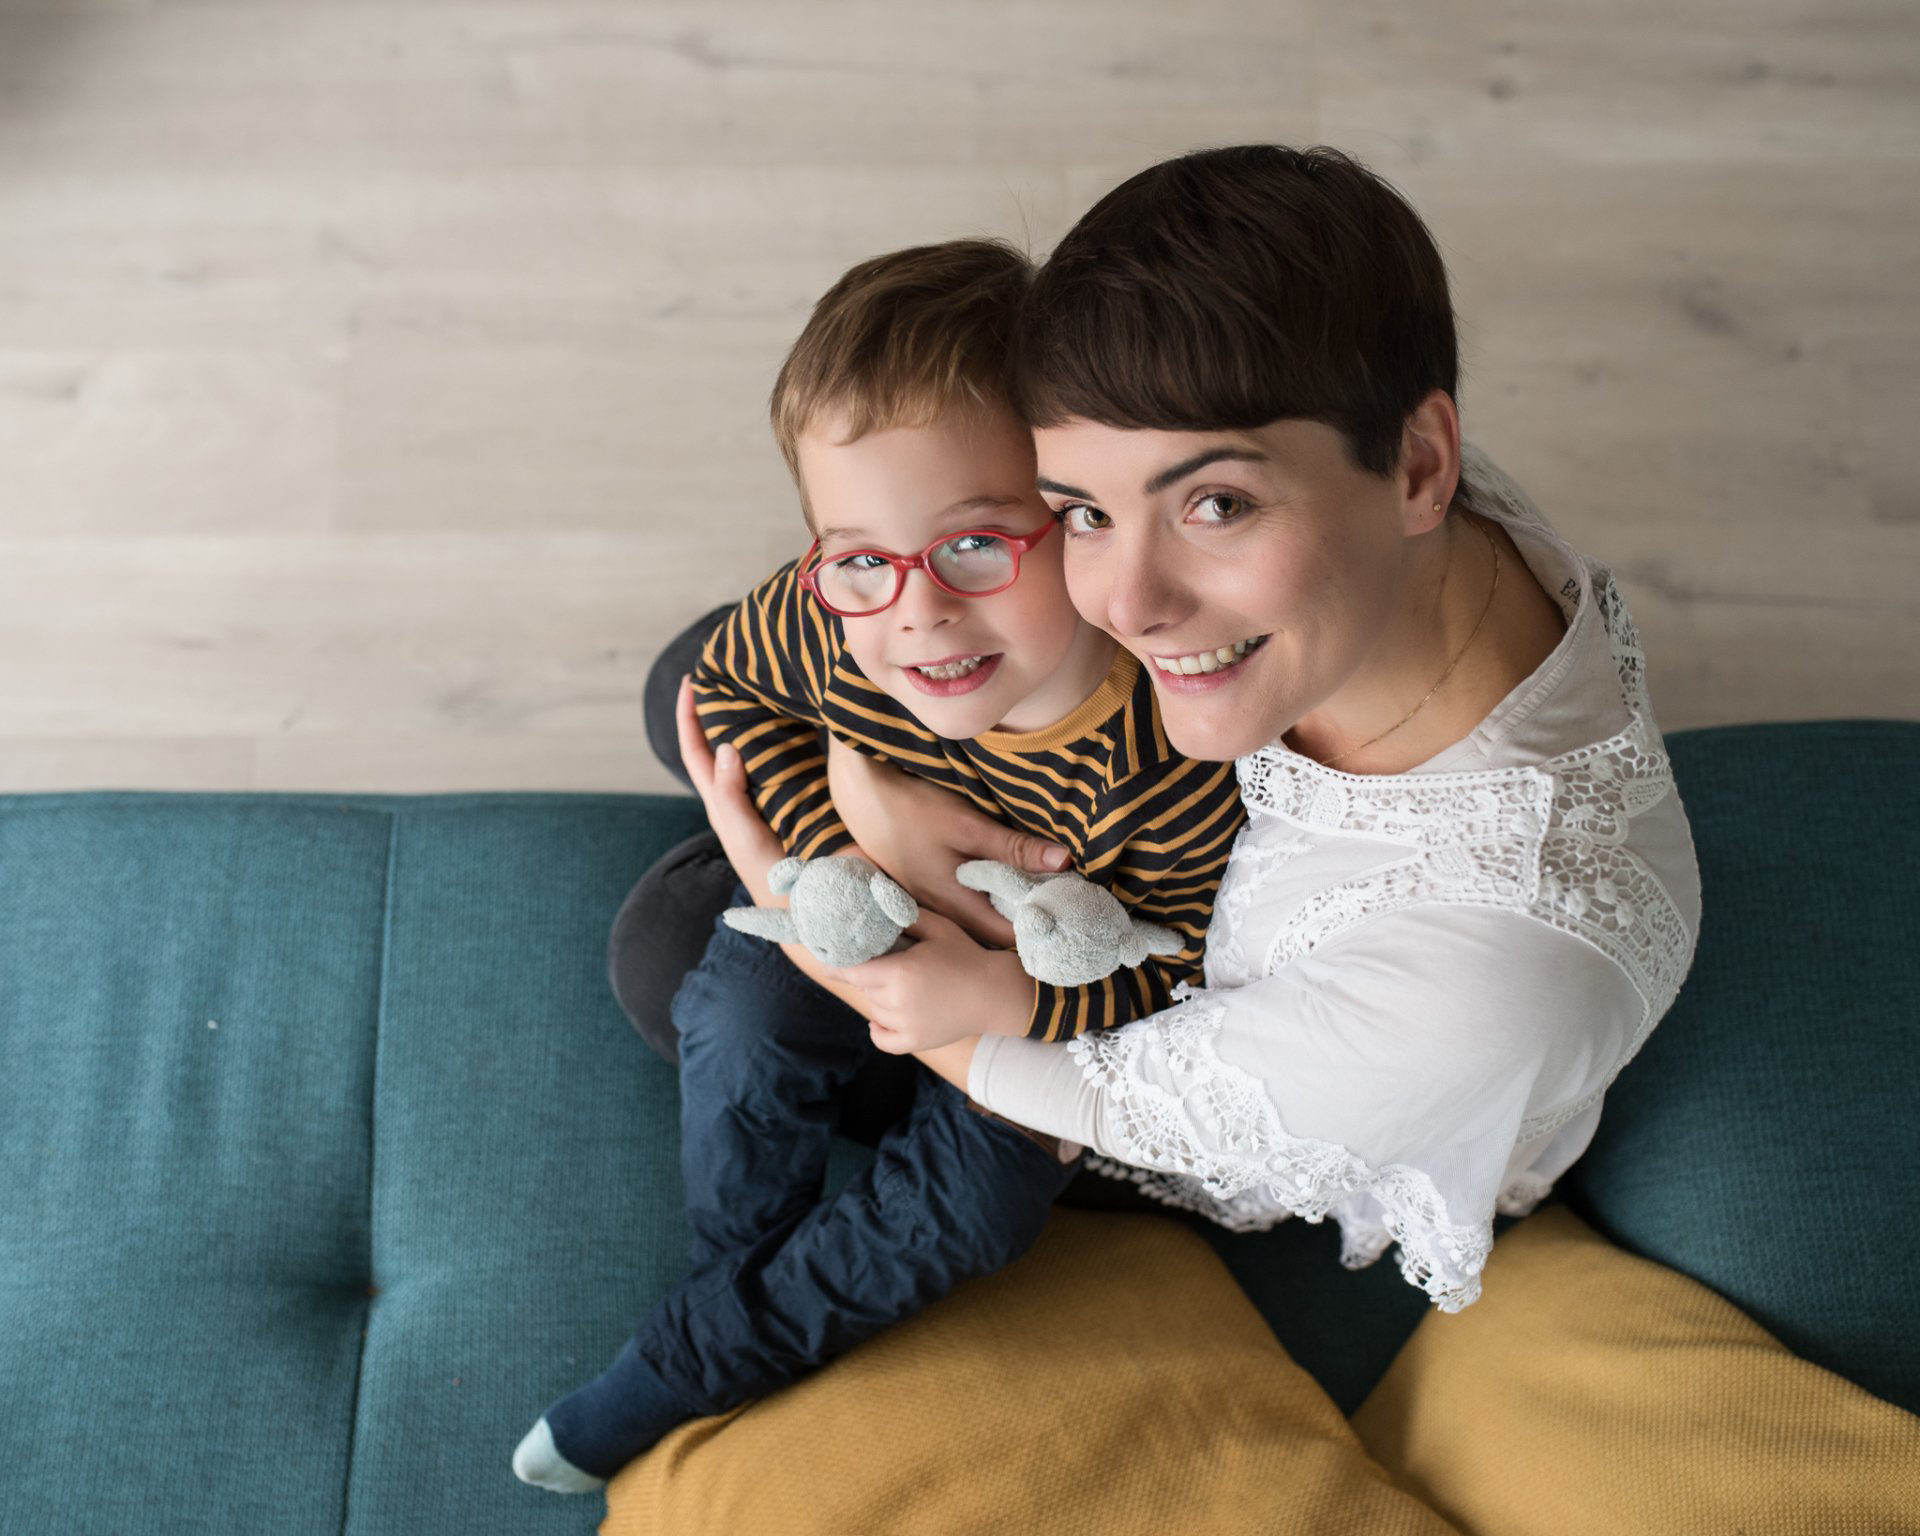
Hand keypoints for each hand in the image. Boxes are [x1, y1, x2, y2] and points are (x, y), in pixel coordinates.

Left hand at [673, 674, 786, 906]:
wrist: (806, 910)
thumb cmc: (769, 877)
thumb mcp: (744, 837)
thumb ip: (732, 797)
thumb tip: (727, 746)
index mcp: (721, 804)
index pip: (696, 753)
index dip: (688, 717)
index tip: (692, 680)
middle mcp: (740, 796)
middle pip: (721, 743)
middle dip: (719, 707)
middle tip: (729, 670)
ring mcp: (767, 798)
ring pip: (752, 749)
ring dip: (752, 717)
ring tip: (760, 684)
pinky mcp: (795, 800)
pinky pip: (782, 760)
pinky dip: (784, 736)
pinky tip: (797, 719)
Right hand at [825, 735, 1069, 947]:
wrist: (864, 797)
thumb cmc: (914, 810)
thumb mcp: (968, 826)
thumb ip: (1014, 848)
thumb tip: (1064, 862)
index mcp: (957, 906)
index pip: (1010, 936)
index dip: (1042, 927)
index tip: (1070, 912)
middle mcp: (944, 915)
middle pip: (996, 931)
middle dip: (1030, 920)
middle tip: (1065, 900)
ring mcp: (933, 904)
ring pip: (981, 919)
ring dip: (1010, 908)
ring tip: (1043, 890)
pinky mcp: (927, 891)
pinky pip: (966, 905)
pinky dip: (990, 897)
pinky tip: (1006, 879)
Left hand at [831, 907, 1034, 1054]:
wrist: (994, 993)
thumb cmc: (966, 955)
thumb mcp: (938, 927)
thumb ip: (905, 916)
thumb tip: (877, 902)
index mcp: (900, 971)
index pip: (851, 971)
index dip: (837, 965)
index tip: (829, 958)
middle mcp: (898, 1001)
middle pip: (863, 989)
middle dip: (869, 976)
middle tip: (888, 964)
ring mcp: (906, 1025)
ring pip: (874, 1010)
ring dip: (879, 998)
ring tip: (902, 986)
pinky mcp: (915, 1042)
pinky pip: (882, 1039)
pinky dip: (878, 1029)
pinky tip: (882, 1018)